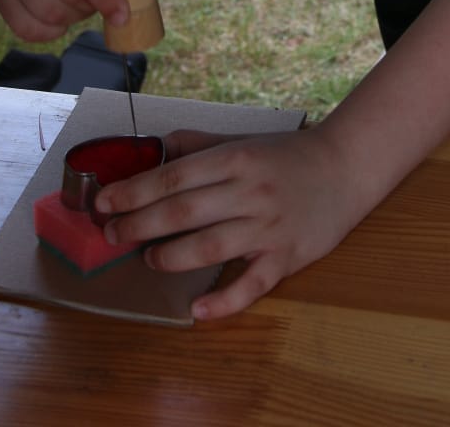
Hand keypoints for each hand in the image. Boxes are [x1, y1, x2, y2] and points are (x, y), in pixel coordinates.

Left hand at [95, 126, 363, 318]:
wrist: (346, 167)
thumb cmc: (287, 155)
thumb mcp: (242, 140)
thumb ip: (199, 144)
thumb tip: (154, 146)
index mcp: (235, 158)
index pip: (174, 177)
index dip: (134, 191)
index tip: (103, 202)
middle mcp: (249, 191)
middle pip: (182, 212)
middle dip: (139, 225)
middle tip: (112, 235)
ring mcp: (269, 226)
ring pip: (209, 248)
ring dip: (170, 258)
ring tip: (148, 260)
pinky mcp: (287, 257)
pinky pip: (251, 285)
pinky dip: (223, 302)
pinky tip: (197, 310)